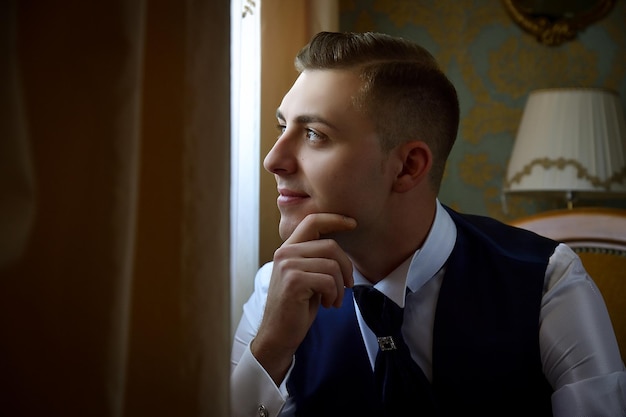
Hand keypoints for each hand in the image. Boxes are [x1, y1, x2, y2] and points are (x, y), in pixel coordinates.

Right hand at [251, 213, 356, 383]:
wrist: (279, 334)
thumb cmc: (296, 307)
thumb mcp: (306, 277)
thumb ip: (316, 259)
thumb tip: (340, 251)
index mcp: (288, 249)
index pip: (312, 221)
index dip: (335, 219)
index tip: (353, 223)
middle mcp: (285, 253)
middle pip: (330, 246)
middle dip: (346, 267)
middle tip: (347, 286)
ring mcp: (287, 266)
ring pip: (332, 265)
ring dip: (340, 286)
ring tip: (334, 299)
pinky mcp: (293, 281)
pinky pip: (328, 281)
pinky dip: (334, 295)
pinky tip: (328, 304)